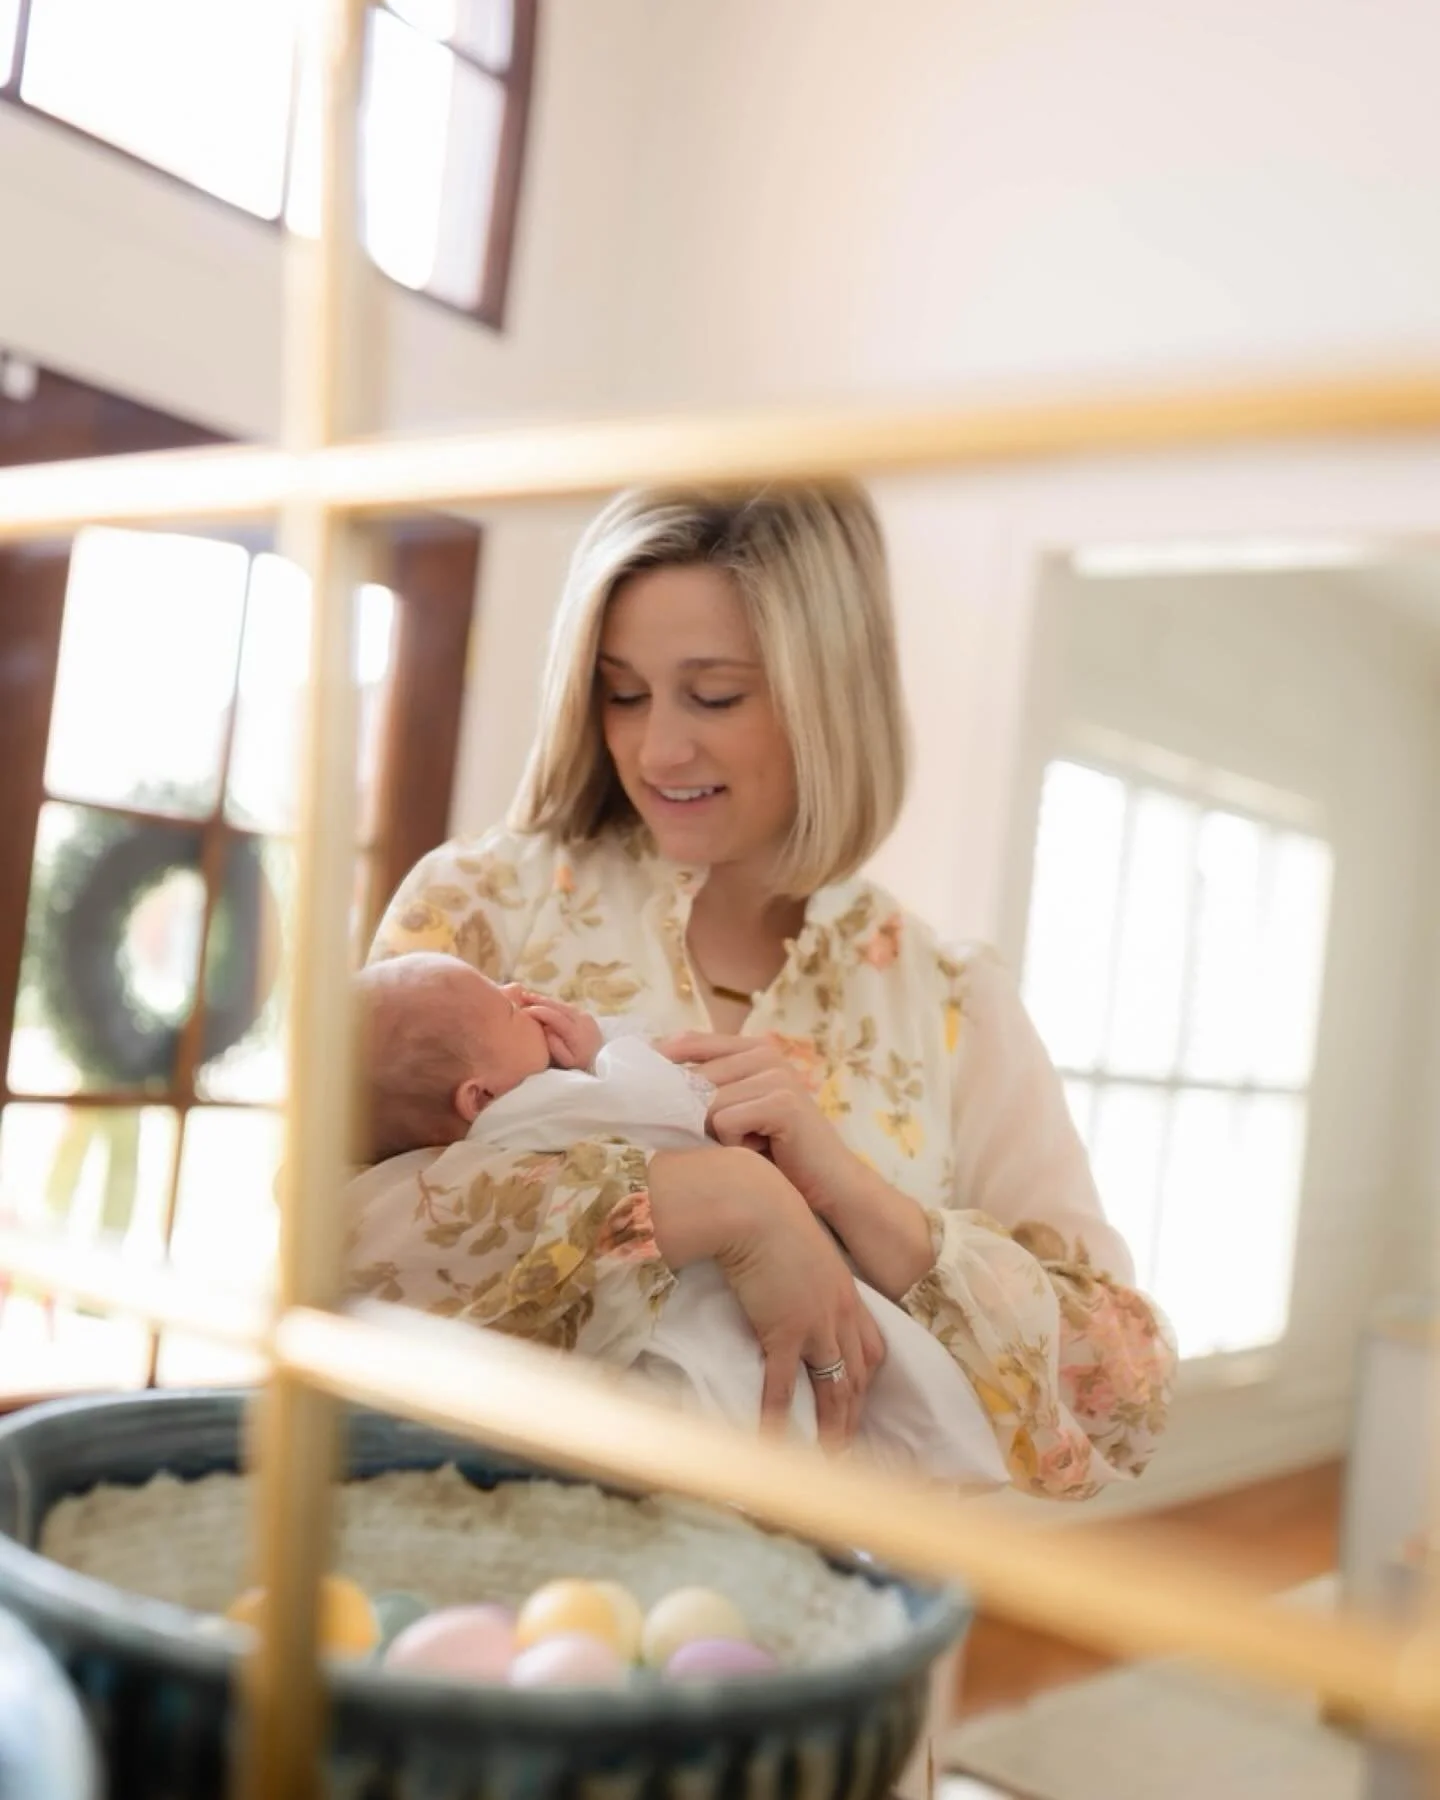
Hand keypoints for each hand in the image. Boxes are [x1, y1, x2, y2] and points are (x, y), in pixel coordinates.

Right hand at [510, 989, 602, 1070]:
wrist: (602, 1062)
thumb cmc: (581, 1065)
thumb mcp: (567, 1061)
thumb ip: (555, 1046)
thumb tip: (546, 1029)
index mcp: (575, 1032)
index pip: (554, 1016)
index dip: (538, 1011)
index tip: (523, 1011)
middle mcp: (581, 1019)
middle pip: (557, 1006)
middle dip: (539, 1000)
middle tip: (522, 995)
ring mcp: (585, 1015)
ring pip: (562, 1004)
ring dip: (545, 1000)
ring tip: (529, 997)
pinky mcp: (585, 1016)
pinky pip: (566, 1007)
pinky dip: (553, 1004)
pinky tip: (544, 1004)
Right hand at [648, 1146, 885, 1449]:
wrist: (753, 1205)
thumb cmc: (769, 1214)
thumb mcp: (799, 1245)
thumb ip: (801, 1271)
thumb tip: (786, 1282)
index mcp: (845, 1292)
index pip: (870, 1346)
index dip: (867, 1378)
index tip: (860, 1402)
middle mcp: (839, 1313)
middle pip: (858, 1374)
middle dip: (855, 1414)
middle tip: (850, 1447)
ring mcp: (815, 1325)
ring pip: (834, 1387)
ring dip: (833, 1427)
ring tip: (829, 1460)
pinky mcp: (783, 1331)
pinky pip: (783, 1385)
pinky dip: (778, 1417)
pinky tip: (774, 1442)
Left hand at [658, 1032, 858, 1216]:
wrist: (829, 1184)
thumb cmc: (776, 1152)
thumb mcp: (737, 1112)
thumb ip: (706, 1092)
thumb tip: (646, 1085)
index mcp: (754, 1048)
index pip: (691, 1041)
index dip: (660, 1059)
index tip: (637, 1079)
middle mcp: (766, 1053)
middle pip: (694, 1075)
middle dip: (686, 1109)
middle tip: (711, 1137)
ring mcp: (776, 1075)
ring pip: (706, 1101)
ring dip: (716, 1133)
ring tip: (746, 1145)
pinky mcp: (782, 1102)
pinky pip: (726, 1121)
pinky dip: (733, 1144)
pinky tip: (760, 1151)